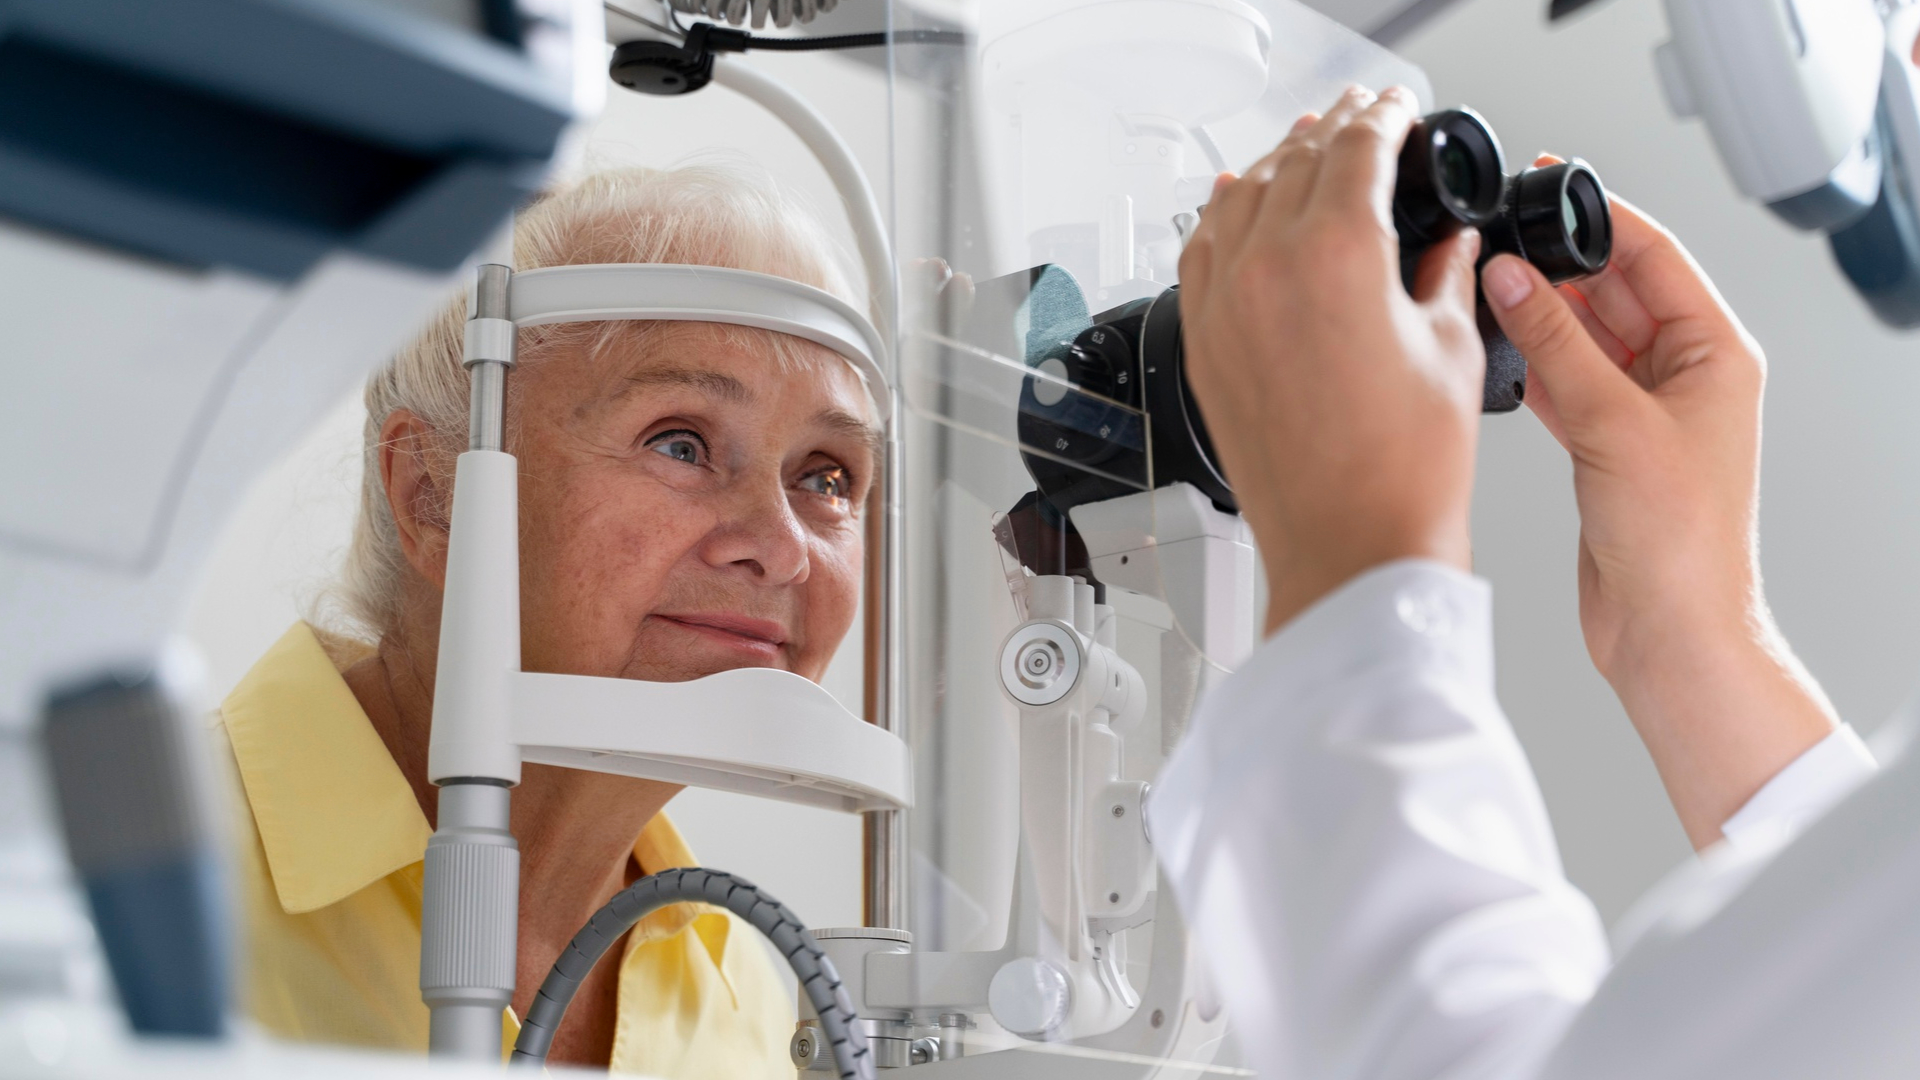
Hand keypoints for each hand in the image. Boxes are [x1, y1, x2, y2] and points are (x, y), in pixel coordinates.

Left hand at [1179, 86, 1487, 634]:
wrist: (1349, 546)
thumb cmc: (1401, 471)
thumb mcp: (1451, 348)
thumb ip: (1446, 272)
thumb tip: (1447, 241)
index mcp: (1337, 254)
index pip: (1358, 146)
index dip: (1385, 116)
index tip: (1399, 109)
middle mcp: (1266, 268)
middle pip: (1297, 161)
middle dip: (1336, 131)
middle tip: (1363, 119)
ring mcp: (1224, 306)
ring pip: (1241, 197)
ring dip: (1278, 163)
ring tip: (1307, 149)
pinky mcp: (1204, 343)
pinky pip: (1200, 251)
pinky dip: (1222, 215)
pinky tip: (1235, 201)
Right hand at [1483, 176, 1837, 847]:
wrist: (1669, 630)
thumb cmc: (1680, 543)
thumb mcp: (1613, 424)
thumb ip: (1558, 344)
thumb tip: (1513, 276)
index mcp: (1716, 353)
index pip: (1655, 255)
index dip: (1602, 216)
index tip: (1552, 183)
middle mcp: (1685, 376)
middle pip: (1615, 292)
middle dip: (1559, 266)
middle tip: (1501, 244)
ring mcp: (1644, 412)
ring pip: (1584, 337)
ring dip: (1540, 316)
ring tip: (1488, 292)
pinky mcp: (1607, 446)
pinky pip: (1566, 383)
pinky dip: (1533, 365)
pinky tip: (1498, 351)